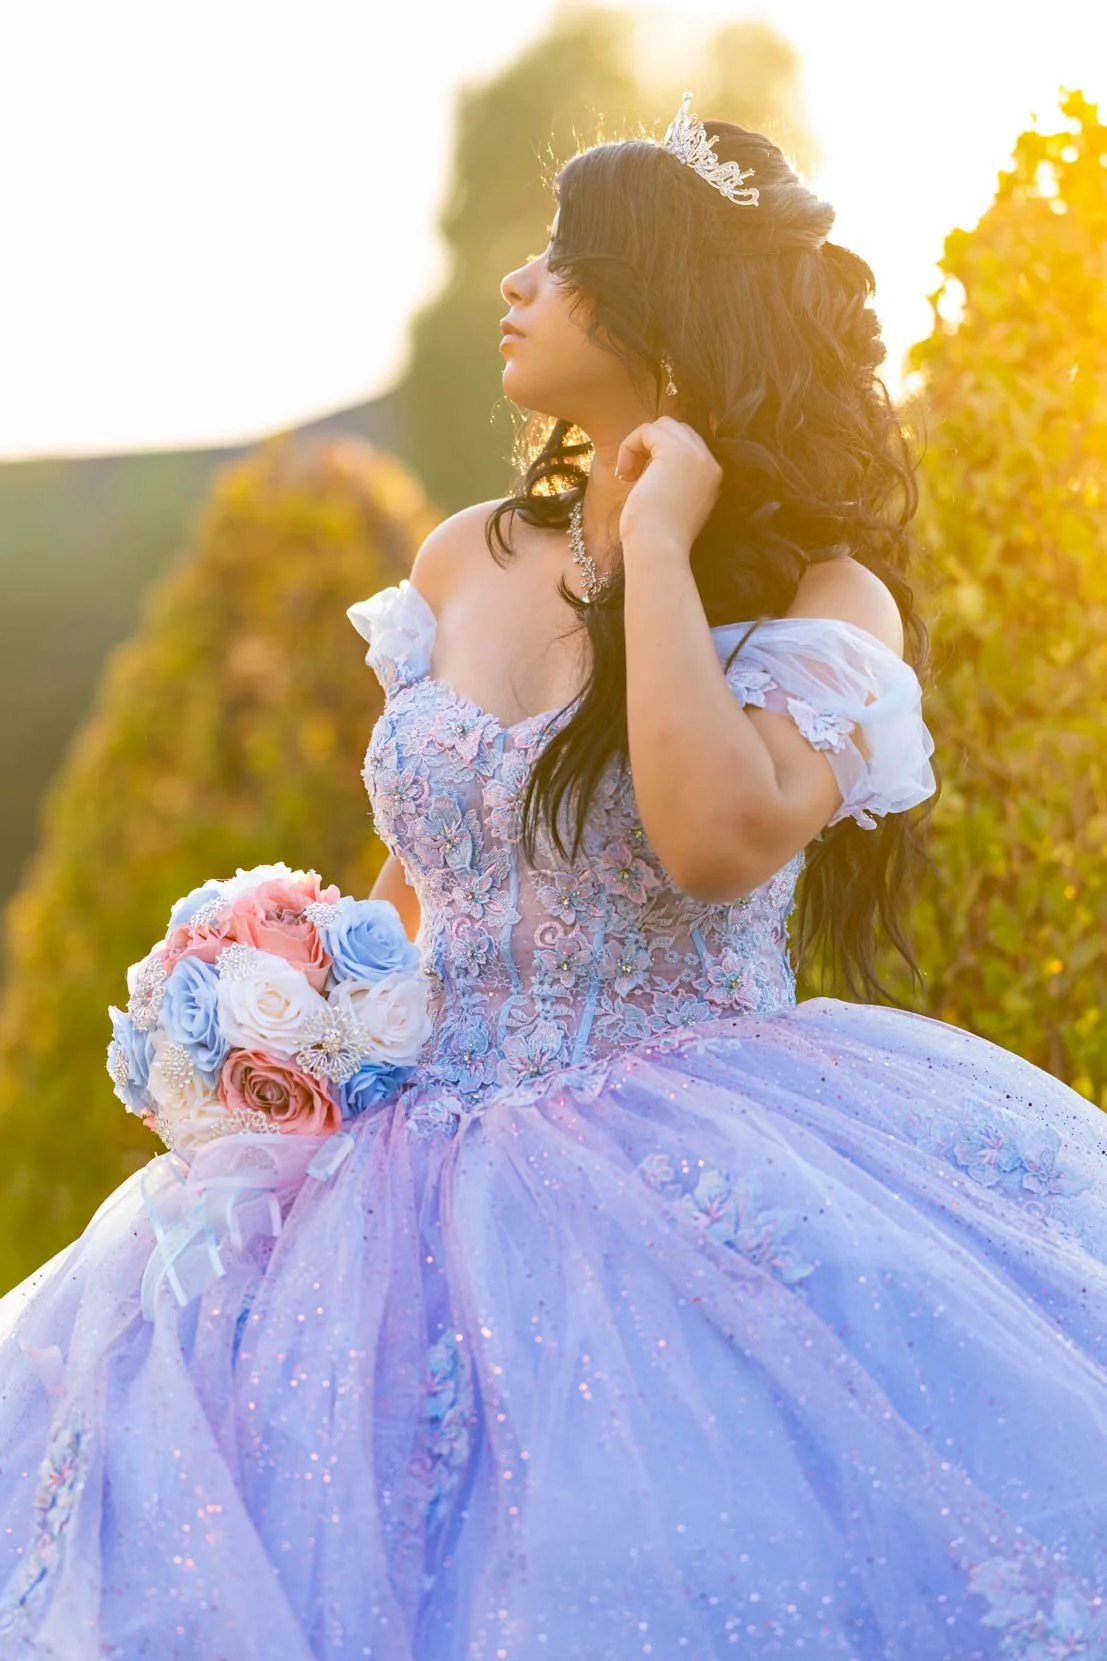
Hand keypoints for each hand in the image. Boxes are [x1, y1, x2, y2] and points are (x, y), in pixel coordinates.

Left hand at [615, 415, 722, 558]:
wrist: (659, 550)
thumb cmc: (658, 539)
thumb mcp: (672, 504)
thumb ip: (672, 480)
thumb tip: (650, 462)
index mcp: (713, 477)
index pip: (688, 445)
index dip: (659, 455)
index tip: (642, 482)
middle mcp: (710, 463)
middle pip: (677, 430)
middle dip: (650, 446)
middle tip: (633, 476)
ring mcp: (696, 455)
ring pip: (662, 425)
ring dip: (639, 445)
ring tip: (629, 475)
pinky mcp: (675, 451)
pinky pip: (646, 430)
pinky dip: (629, 446)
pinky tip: (625, 474)